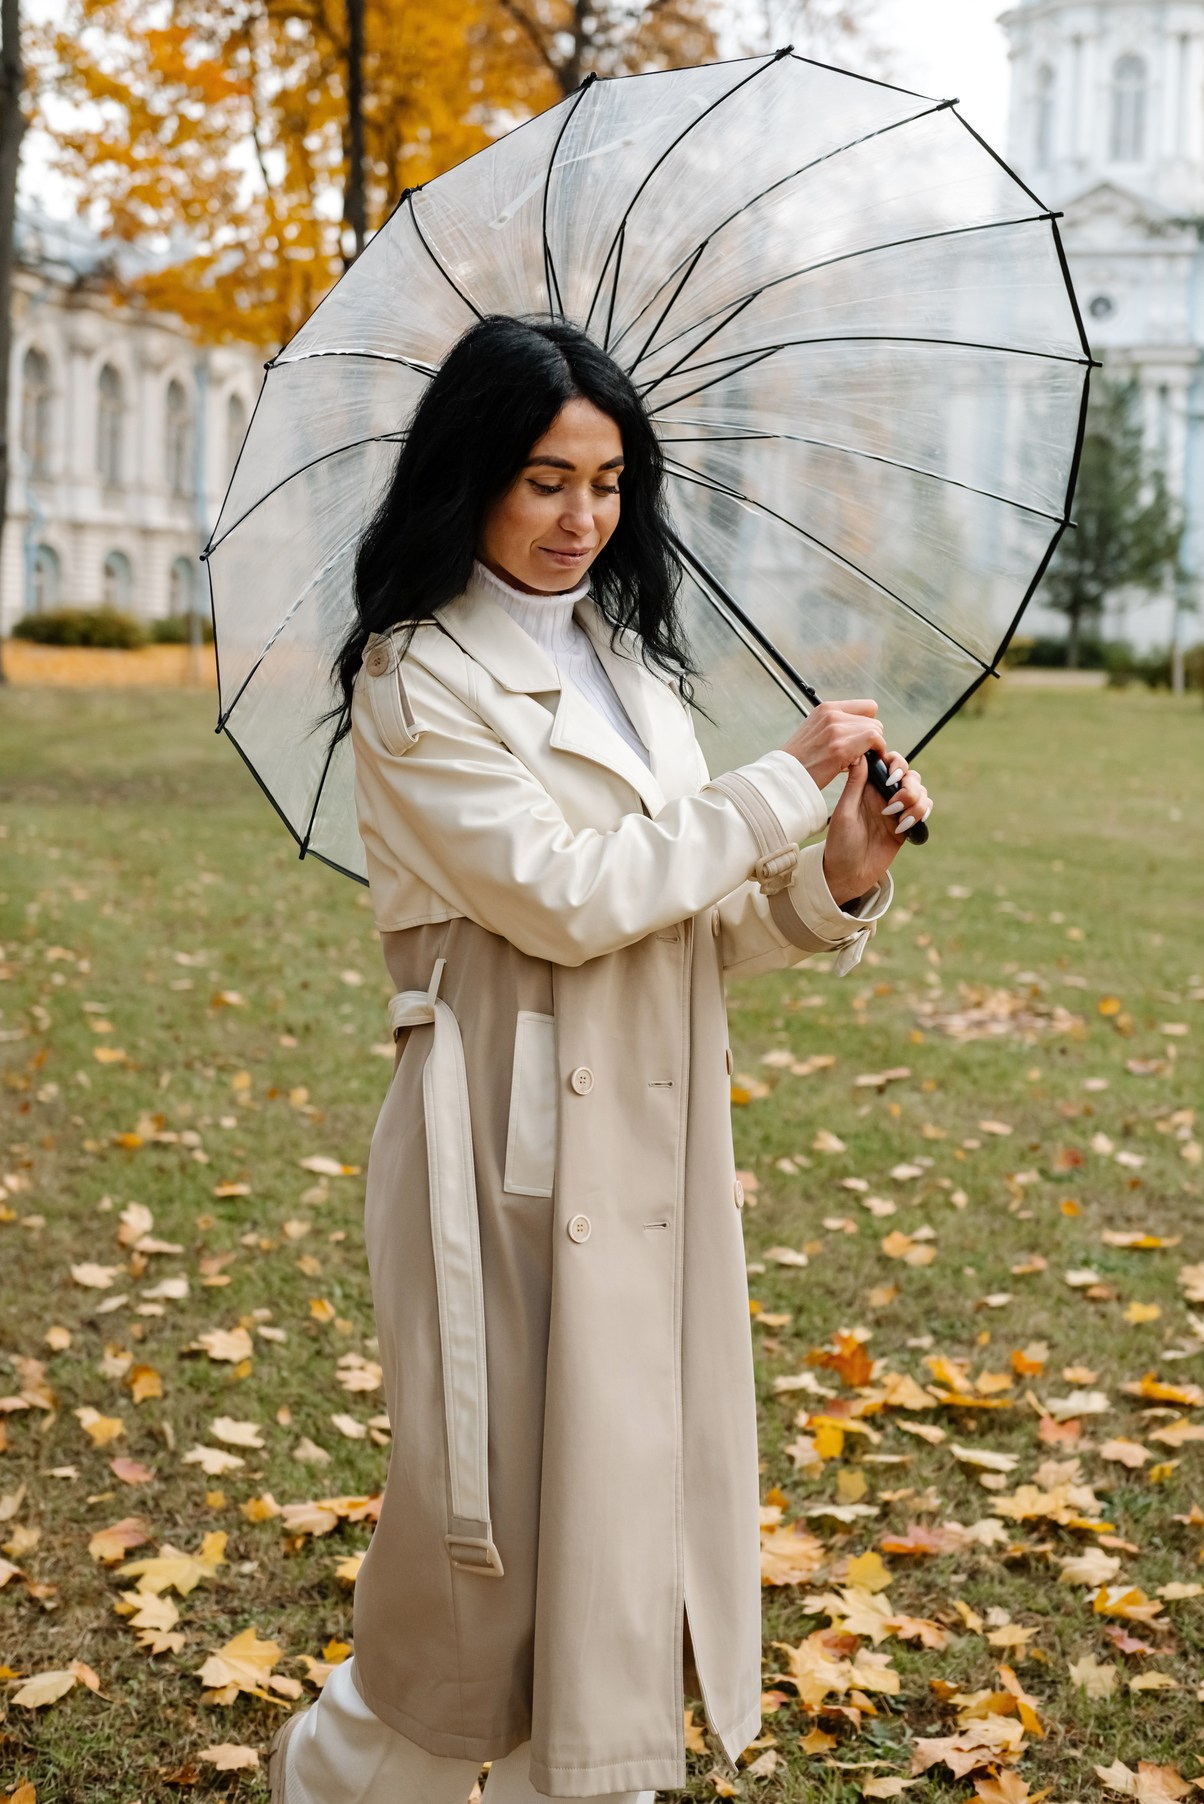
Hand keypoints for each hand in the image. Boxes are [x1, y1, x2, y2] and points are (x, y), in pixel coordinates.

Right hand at [781, 700, 887, 790]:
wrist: (785, 776)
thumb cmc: (800, 760)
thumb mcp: (815, 732)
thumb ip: (836, 726)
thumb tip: (859, 731)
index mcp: (826, 709)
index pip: (867, 707)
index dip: (869, 724)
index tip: (862, 739)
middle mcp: (832, 714)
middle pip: (873, 720)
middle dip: (871, 737)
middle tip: (859, 753)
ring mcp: (836, 729)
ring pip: (876, 730)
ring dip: (873, 746)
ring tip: (858, 758)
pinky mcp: (841, 747)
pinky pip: (875, 740)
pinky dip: (877, 750)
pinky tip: (866, 761)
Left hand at [821, 752, 932, 906]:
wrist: (848, 874)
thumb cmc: (840, 844)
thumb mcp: (844, 812)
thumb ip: (855, 784)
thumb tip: (860, 755)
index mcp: (867, 786)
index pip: (889, 762)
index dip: (896, 763)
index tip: (890, 778)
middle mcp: (884, 795)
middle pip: (910, 775)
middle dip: (909, 786)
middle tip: (893, 805)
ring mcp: (898, 809)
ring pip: (921, 791)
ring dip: (916, 802)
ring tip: (899, 821)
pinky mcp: (907, 825)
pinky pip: (924, 809)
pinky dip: (921, 814)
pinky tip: (904, 827)